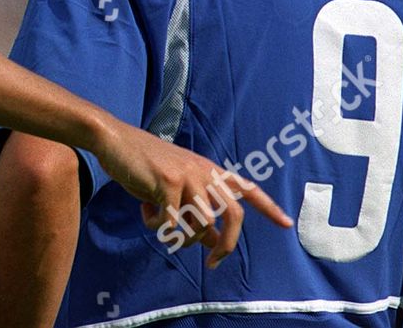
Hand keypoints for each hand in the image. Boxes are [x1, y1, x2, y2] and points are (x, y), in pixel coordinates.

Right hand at [94, 121, 292, 266]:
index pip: (247, 188)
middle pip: (233, 214)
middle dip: (226, 245)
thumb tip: (213, 243)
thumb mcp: (177, 187)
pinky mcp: (167, 182)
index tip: (286, 223)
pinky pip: (171, 222)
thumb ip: (197, 211)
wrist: (115, 139)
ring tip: (160, 223)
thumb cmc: (145, 165)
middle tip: (212, 263)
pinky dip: (157, 226)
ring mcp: (187, 175)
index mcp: (209, 170)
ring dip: (180, 236)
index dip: (268, 207)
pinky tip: (146, 211)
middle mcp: (204, 171)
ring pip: (200, 224)